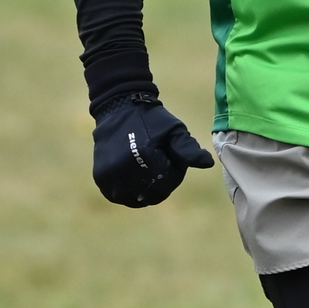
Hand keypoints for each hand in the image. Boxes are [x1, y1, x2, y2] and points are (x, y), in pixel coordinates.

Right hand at [91, 93, 214, 207]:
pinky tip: (132, 175)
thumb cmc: (151, 120)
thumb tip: (207, 164)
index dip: (173, 173)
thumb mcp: (174, 130)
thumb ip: (188, 149)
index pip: (168, 183)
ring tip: (144, 167)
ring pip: (135, 199)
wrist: (118, 108)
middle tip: (156, 162)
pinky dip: (127, 190)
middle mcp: (124, 169)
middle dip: (160, 183)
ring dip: (143, 190)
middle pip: (153, 194)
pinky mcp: (100, 178)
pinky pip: (119, 196)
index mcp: (145, 157)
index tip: (168, 156)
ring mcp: (110, 176)